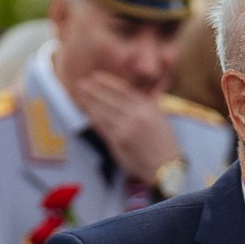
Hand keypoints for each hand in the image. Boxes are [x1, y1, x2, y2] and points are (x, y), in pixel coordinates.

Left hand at [76, 71, 183, 185]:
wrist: (165, 167)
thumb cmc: (163, 143)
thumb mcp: (160, 117)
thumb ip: (149, 101)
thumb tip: (139, 89)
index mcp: (147, 106)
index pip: (122, 89)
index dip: (107, 82)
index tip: (95, 76)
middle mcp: (136, 115)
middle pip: (109, 98)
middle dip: (93, 90)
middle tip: (80, 84)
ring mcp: (126, 128)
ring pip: (102, 111)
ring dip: (88, 102)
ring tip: (78, 95)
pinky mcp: (118, 142)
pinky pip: (101, 126)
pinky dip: (93, 118)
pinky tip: (86, 113)